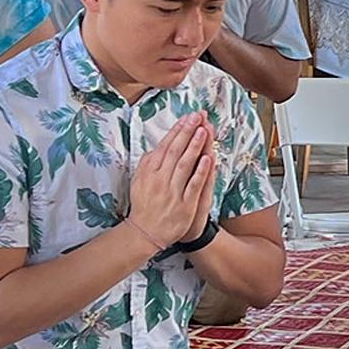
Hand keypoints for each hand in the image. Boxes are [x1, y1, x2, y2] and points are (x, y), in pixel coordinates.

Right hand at [128, 113, 215, 248]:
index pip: (165, 146)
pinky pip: (193, 185)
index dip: (177, 130)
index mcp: (149, 171)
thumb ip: (147, 163)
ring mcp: (172, 191)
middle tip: (197, 116)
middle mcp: (159, 179)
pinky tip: (208, 158)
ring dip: (194, 146)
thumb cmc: (144, 204)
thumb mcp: (139, 180)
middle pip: (175, 151)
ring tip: (203, 130)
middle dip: (187, 132)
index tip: (187, 117)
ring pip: (184, 164)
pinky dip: (200, 171)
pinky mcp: (183, 204)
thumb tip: (157, 146)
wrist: (145, 232)